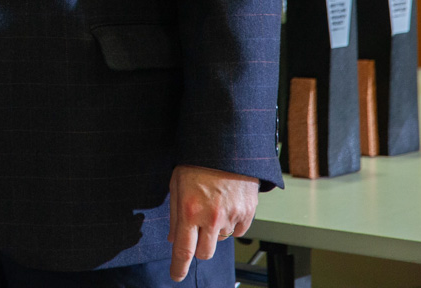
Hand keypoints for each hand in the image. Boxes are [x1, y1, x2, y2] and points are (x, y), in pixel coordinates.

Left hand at [168, 164, 257, 281]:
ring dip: (214, 231)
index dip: (179, 267)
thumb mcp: (176, 184)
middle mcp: (211, 217)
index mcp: (190, 210)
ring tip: (212, 206)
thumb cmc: (198, 161)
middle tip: (196, 231)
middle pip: (205, 253)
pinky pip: (237, 231)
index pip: (184, 250)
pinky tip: (226, 205)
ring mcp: (231, 216)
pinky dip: (231, 224)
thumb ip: (175, 214)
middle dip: (198, 248)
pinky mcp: (248, 213)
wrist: (226, 146)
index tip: (176, 275)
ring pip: (221, 241)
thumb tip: (173, 239)